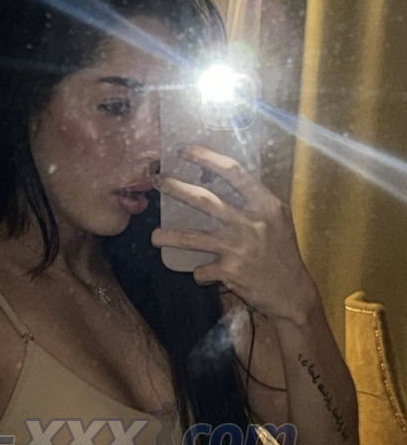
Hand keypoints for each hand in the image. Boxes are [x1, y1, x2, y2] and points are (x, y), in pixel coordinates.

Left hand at [150, 145, 315, 321]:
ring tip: (153, 236)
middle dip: (176, 188)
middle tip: (156, 181)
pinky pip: (201, 270)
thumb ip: (255, 203)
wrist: (292, 293)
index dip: (207, 157)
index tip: (185, 151)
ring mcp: (238, 247)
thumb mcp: (277, 220)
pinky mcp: (229, 272)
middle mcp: (251, 223)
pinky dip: (199, 273)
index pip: (234, 172)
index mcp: (266, 205)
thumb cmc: (283, 254)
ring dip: (168, 237)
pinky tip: (203, 274)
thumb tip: (224, 183)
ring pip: (192, 238)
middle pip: (205, 200)